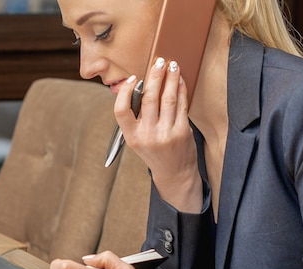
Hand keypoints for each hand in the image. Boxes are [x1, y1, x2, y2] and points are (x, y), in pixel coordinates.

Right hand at [115, 58, 201, 212]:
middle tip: (158, 62)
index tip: (134, 79)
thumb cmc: (153, 151)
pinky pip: (181, 105)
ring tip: (172, 66)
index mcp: (131, 136)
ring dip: (170, 78)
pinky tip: (180, 81)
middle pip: (148, 98)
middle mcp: (147, 135)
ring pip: (167, 98)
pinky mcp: (182, 132)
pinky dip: (181, 90)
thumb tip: (139, 86)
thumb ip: (136, 117)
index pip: (121, 111)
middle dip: (154, 76)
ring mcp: (165, 134)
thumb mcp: (137, 139)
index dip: (125, 92)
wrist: (174, 172)